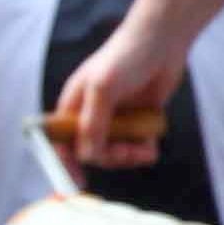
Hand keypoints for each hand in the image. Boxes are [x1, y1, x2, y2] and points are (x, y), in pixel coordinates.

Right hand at [48, 20, 186, 167]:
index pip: (60, 141)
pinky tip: (151, 146)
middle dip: (109, 158)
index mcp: (73, 105)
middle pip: (91, 152)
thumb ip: (93, 123)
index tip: (76, 183)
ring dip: (128, 157)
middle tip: (127, 152)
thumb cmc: (126, 56)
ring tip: (144, 149)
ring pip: (115, 153)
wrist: (163, 41)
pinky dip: (144, 151)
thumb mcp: (103, 88)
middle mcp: (92, 114)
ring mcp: (116, 118)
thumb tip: (85, 156)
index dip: (63, 163)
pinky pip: (137, 147)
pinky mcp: (138, 120)